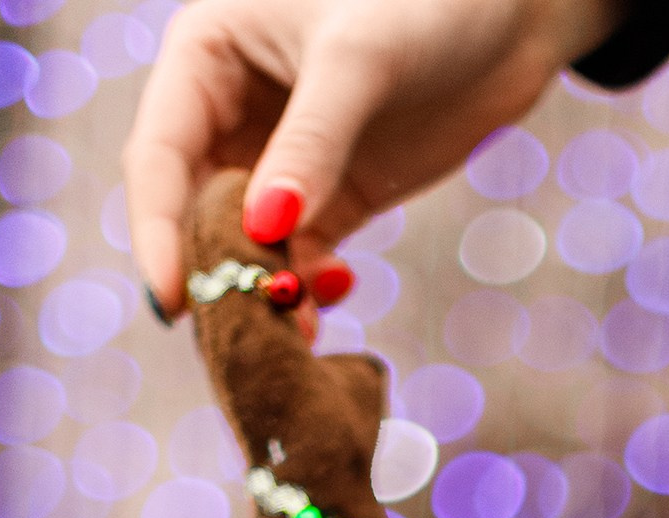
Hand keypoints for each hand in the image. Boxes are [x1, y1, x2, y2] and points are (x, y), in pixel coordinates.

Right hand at [124, 0, 621, 322]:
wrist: (509, 12)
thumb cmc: (423, 0)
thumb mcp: (357, 60)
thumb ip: (310, 144)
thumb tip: (262, 227)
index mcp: (206, 55)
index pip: (158, 156)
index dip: (159, 231)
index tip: (175, 301)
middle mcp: (230, 110)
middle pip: (193, 211)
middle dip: (214, 271)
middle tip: (242, 333)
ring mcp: (281, 158)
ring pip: (245, 243)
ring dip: (262, 291)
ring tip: (295, 332)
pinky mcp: (333, 197)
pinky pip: (300, 256)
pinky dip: (308, 288)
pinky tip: (332, 298)